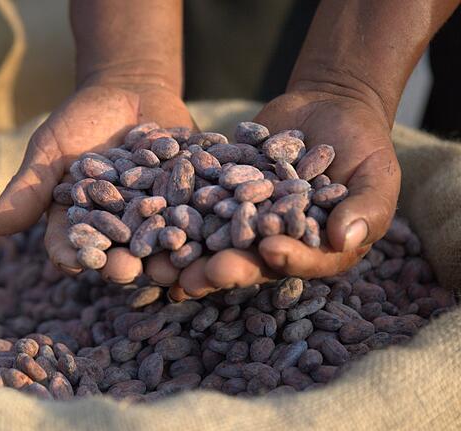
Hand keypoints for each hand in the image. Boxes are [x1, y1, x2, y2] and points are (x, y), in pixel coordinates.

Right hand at [0, 84, 193, 282]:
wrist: (130, 90)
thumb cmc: (80, 122)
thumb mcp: (50, 150)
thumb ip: (27, 188)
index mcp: (82, 227)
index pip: (72, 247)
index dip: (73, 255)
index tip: (75, 261)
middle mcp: (121, 232)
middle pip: (120, 253)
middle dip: (124, 262)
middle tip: (130, 270)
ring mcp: (159, 219)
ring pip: (161, 242)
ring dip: (167, 254)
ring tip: (173, 260)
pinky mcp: (193, 202)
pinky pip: (200, 214)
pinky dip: (206, 220)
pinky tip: (212, 226)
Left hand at [178, 89, 399, 297]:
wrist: (327, 105)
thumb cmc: (363, 143)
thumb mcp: (376, 173)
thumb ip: (367, 208)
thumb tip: (345, 239)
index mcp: (317, 248)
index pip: (301, 260)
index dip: (286, 259)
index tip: (269, 251)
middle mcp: (276, 241)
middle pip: (249, 260)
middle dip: (223, 268)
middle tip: (197, 277)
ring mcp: (245, 219)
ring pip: (215, 241)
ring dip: (189, 254)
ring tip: (162, 265)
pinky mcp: (221, 194)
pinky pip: (197, 204)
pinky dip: (175, 211)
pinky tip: (150, 216)